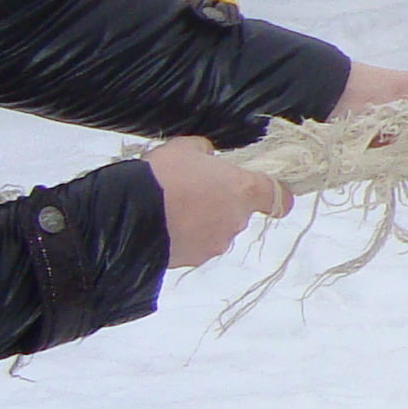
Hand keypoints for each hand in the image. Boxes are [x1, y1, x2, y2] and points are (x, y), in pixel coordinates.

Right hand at [144, 136, 287, 267]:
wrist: (128, 215)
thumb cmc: (163, 175)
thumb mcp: (185, 148)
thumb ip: (206, 153)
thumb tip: (208, 158)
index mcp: (243, 191)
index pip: (279, 198)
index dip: (277, 196)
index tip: (268, 195)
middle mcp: (236, 221)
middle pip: (240, 213)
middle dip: (222, 204)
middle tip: (194, 192)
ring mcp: (215, 244)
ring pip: (217, 231)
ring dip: (203, 222)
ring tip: (174, 210)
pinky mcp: (193, 260)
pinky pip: (196, 246)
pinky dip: (186, 238)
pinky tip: (165, 226)